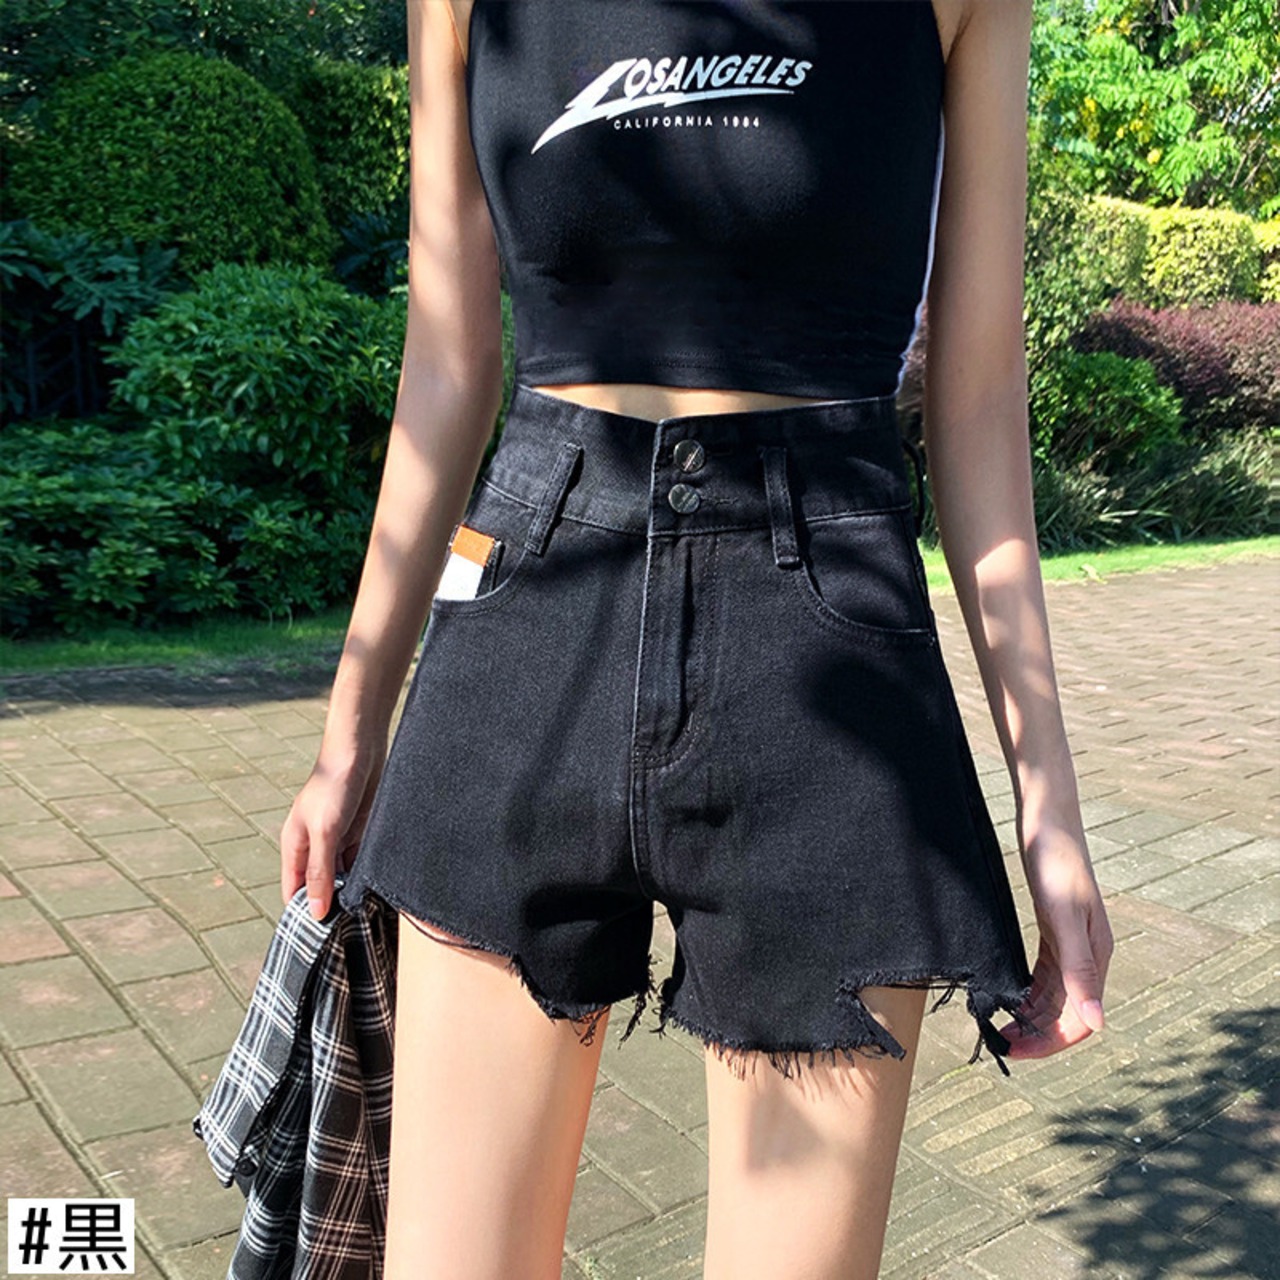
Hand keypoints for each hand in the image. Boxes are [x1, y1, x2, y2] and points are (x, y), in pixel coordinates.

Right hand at [280, 742, 385, 920]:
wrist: (361, 750)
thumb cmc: (335, 785)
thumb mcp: (325, 832)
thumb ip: (321, 871)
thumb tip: (315, 912)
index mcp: (295, 846)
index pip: (294, 892)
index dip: (305, 913)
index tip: (321, 940)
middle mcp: (314, 847)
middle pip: (319, 887)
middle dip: (331, 906)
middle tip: (349, 934)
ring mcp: (337, 841)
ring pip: (342, 877)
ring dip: (350, 892)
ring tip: (365, 918)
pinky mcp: (359, 834)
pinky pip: (359, 863)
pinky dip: (364, 876)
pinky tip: (376, 891)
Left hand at [998, 818, 1113, 1058]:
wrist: (1048, 820)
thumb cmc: (1056, 862)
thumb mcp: (1062, 916)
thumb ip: (1077, 970)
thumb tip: (1097, 1024)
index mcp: (1095, 958)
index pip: (1080, 1021)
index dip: (1049, 1042)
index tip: (1014, 1049)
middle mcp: (1088, 956)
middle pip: (1067, 1014)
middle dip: (1037, 1034)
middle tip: (1000, 1042)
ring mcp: (1072, 944)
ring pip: (1055, 997)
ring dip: (1031, 1017)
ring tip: (999, 1026)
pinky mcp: (1055, 932)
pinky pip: (1045, 976)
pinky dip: (1029, 992)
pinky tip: (1008, 997)